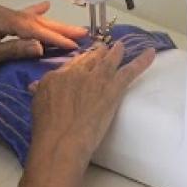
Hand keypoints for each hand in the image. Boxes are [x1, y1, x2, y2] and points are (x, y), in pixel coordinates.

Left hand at [0, 2, 86, 74]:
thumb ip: (15, 50)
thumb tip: (41, 48)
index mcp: (1, 19)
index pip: (34, 30)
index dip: (54, 38)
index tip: (73, 45)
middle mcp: (3, 13)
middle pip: (36, 22)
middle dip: (60, 29)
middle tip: (83, 33)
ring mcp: (0, 14)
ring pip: (31, 20)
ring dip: (52, 24)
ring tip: (72, 27)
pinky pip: (21, 16)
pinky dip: (34, 14)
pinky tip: (44, 7)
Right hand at [29, 41, 156, 166]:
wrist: (62, 140)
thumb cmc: (47, 129)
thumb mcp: (37, 106)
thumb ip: (40, 92)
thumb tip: (35, 85)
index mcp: (57, 76)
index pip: (72, 64)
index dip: (80, 62)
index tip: (84, 61)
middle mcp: (78, 73)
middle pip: (91, 58)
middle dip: (98, 52)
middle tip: (104, 49)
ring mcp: (97, 79)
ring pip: (110, 60)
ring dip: (117, 52)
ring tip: (121, 46)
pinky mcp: (113, 89)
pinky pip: (130, 71)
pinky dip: (142, 61)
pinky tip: (151, 53)